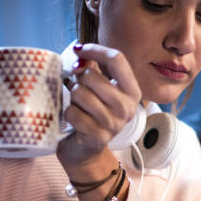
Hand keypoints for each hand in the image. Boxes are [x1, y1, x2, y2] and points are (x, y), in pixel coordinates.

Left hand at [57, 43, 141, 171]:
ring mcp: (114, 123)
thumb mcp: (99, 90)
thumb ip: (94, 69)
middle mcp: (127, 107)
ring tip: (77, 105)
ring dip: (72, 98)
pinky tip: (74, 120)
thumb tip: (81, 53)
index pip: (117, 59)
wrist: (85, 151)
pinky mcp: (98, 136)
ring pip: (80, 93)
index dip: (95, 50)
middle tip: (78, 89)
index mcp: (132, 92)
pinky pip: (72, 112)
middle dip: (78, 80)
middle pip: (92, 76)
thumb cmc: (90, 114)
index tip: (79, 50)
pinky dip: (68, 114)